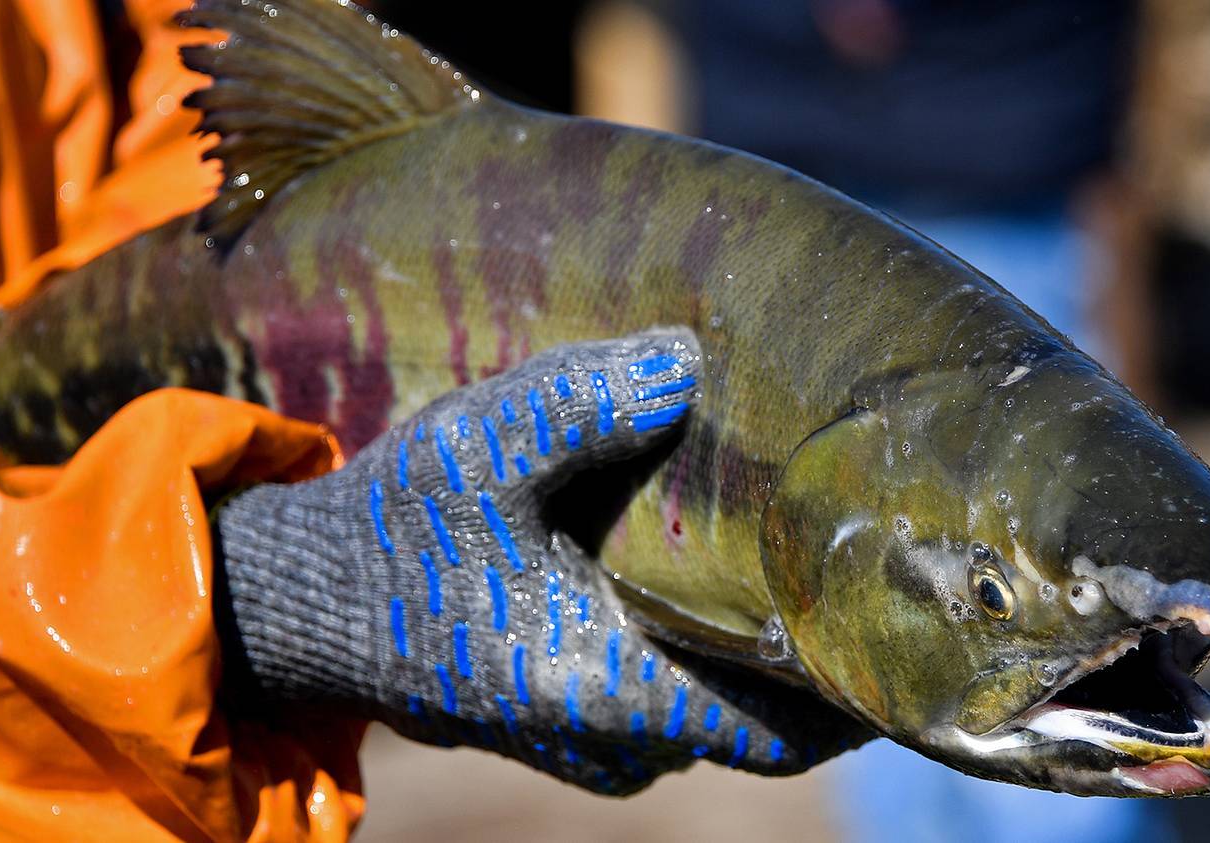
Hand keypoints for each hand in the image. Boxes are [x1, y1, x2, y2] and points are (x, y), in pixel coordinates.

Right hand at [215, 329, 867, 793]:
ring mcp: (583, 737)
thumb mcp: (472, 451)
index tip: (912, 627)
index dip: (858, 691)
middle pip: (759, 723)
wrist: (297, 603)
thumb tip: (684, 360)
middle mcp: (606, 736)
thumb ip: (577, 407)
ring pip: (712, 709)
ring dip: (760, 655)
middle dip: (818, 663)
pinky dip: (706, 654)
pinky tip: (714, 580)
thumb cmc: (385, 533)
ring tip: (807, 567)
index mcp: (599, 684)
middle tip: (872, 576)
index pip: (778, 726)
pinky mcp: (560, 714)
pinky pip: (667, 698)